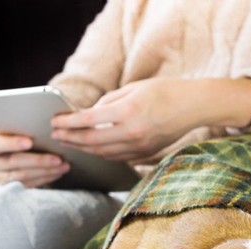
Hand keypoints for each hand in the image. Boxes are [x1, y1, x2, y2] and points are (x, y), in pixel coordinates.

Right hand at [0, 134, 69, 187]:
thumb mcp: (19, 138)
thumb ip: (27, 135)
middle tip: (58, 159)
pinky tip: (58, 173)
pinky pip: (29, 185)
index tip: (30, 142)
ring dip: (47, 171)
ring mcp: (0, 179)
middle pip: (14, 161)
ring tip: (64, 166)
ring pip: (24, 175)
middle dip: (39, 160)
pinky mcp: (10, 191)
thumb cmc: (20, 146)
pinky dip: (46, 178)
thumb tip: (50, 130)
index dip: (12, 143)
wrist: (15, 167)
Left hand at [50, 78, 250, 162]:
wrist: (194, 106)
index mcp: (129, 111)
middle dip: (71, 138)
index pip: (89, 120)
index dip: (69, 123)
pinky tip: (91, 149)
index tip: (55, 121)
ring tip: (69, 143)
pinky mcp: (146, 154)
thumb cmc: (165, 91)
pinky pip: (117, 157)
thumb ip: (109, 102)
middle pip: (92, 141)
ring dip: (83, 148)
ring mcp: (140, 146)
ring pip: (103, 153)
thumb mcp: (134, 88)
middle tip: (56, 135)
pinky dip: (101, 154)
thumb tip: (88, 115)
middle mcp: (133, 132)